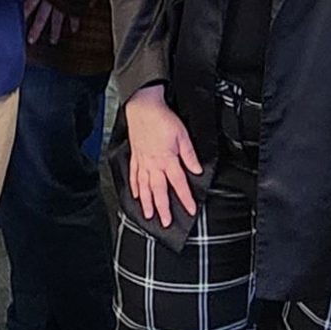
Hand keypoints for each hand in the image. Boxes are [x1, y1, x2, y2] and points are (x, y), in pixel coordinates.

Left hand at [24, 0, 76, 45]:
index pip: (29, 5)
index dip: (24, 14)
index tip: (19, 23)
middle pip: (41, 17)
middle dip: (36, 30)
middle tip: (31, 40)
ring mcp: (62, 2)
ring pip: (57, 20)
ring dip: (55, 31)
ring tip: (53, 41)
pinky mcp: (73, 3)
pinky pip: (73, 15)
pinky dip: (74, 23)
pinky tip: (73, 30)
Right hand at [123, 85, 199, 227]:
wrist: (143, 107)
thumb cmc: (162, 119)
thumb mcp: (182, 135)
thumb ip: (189, 155)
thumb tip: (196, 170)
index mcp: (167, 159)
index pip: (179, 183)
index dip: (185, 198)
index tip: (191, 210)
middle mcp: (154, 164)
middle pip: (159, 190)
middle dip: (163, 208)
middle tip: (166, 222)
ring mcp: (143, 161)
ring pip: (145, 187)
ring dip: (147, 202)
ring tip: (148, 215)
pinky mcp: (136, 156)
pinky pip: (134, 175)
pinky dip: (135, 187)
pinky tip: (136, 195)